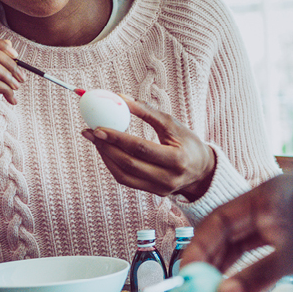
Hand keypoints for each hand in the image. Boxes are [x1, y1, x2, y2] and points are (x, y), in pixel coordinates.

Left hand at [81, 95, 214, 200]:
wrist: (202, 171)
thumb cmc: (187, 143)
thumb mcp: (172, 124)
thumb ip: (147, 112)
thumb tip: (121, 98)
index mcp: (176, 159)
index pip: (141, 148)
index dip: (117, 138)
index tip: (98, 127)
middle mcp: (168, 178)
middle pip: (129, 164)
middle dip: (106, 147)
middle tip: (90, 132)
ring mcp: (159, 188)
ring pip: (123, 175)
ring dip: (105, 156)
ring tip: (95, 140)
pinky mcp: (152, 193)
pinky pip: (126, 180)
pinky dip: (113, 165)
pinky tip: (106, 151)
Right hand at [178, 176, 292, 291]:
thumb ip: (260, 275)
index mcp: (265, 198)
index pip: (218, 220)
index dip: (199, 246)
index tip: (187, 273)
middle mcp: (268, 207)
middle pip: (227, 233)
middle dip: (211, 262)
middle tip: (199, 289)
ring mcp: (279, 221)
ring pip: (242, 246)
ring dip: (229, 270)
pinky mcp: (289, 236)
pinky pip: (260, 253)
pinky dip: (250, 272)